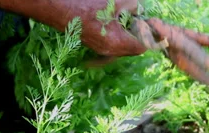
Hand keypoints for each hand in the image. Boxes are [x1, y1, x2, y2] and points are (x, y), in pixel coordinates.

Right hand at [0, 0, 146, 55]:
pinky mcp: (95, 45)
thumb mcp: (116, 2)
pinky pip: (113, 44)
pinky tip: (115, 21)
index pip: (142, 46)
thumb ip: (133, 8)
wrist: (58, 10)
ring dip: (129, 35)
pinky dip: (119, 35)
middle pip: (133, 49)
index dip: (149, 35)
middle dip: (139, 35)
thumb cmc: (86, 5)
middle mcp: (109, 51)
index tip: (150, 24)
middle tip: (139, 20)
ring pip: (123, 47)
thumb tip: (140, 12)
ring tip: (127, 19)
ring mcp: (101, 50)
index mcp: (116, 43)